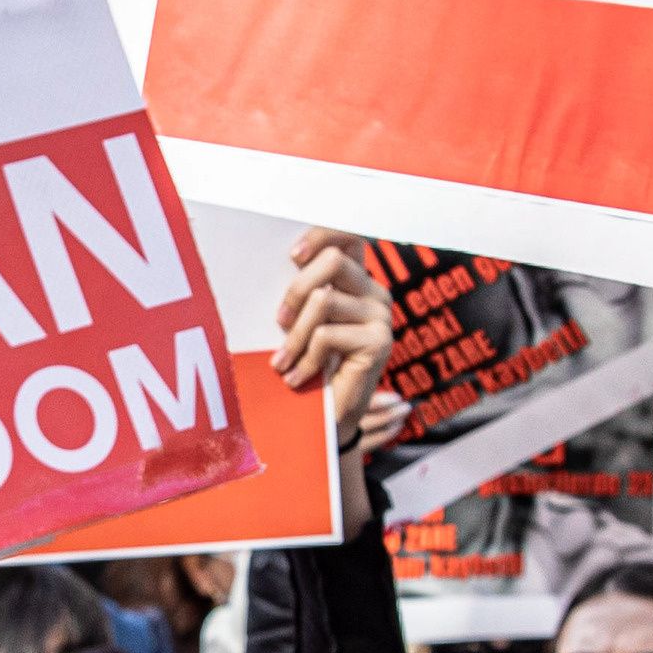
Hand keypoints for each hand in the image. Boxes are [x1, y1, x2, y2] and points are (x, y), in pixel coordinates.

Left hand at [277, 229, 407, 456]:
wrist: (326, 419)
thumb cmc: (308, 366)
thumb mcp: (300, 324)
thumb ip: (299, 293)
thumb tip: (272, 265)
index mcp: (356, 281)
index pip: (348, 238)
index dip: (322, 234)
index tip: (293, 255)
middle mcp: (374, 293)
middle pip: (333, 260)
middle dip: (296, 290)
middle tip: (279, 323)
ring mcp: (380, 316)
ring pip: (324, 300)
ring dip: (295, 336)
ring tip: (282, 363)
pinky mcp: (379, 342)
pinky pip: (328, 334)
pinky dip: (305, 359)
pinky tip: (298, 379)